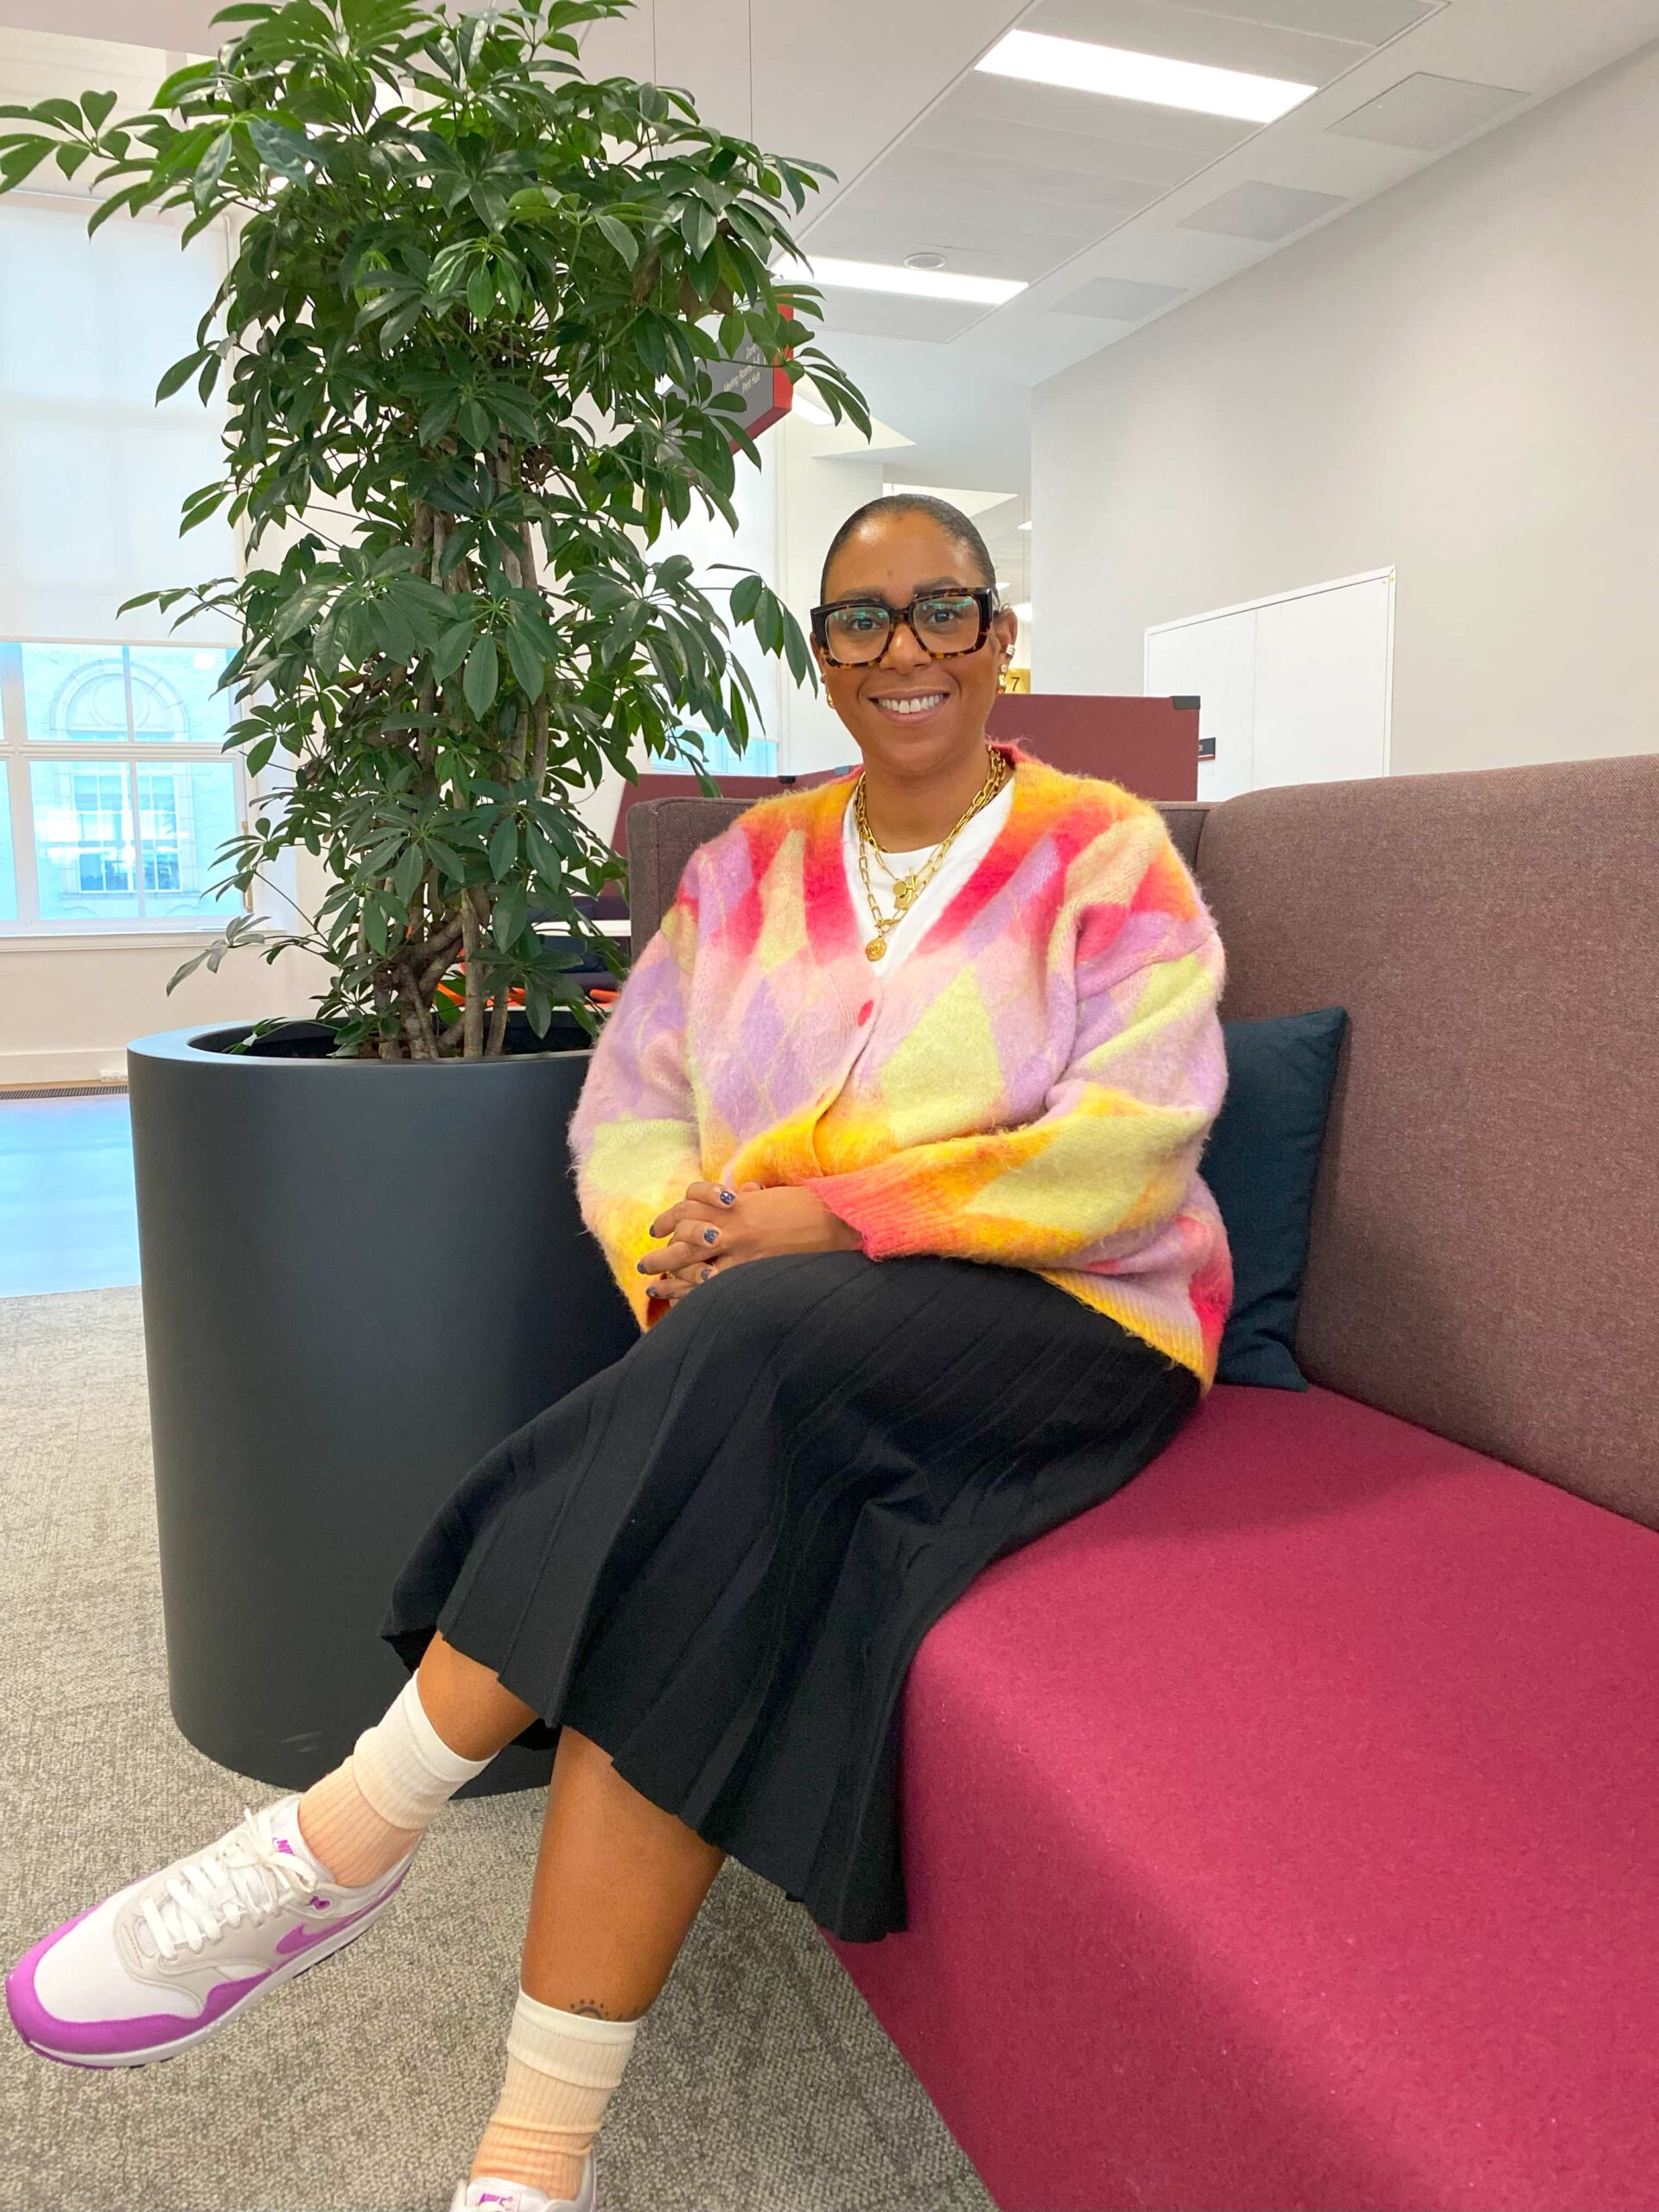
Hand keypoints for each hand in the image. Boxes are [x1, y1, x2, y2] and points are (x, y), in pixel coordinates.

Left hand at [638, 1178, 861, 1299]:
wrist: (837, 1223)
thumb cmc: (810, 1207)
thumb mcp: (775, 1196)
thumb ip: (754, 1197)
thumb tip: (747, 1192)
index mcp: (735, 1204)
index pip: (688, 1206)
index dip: (669, 1219)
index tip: (659, 1229)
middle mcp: (731, 1226)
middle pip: (681, 1239)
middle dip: (659, 1254)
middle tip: (644, 1264)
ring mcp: (739, 1253)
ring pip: (690, 1267)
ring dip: (668, 1279)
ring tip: (653, 1288)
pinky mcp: (751, 1275)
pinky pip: (713, 1288)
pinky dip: (694, 1296)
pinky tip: (682, 1304)